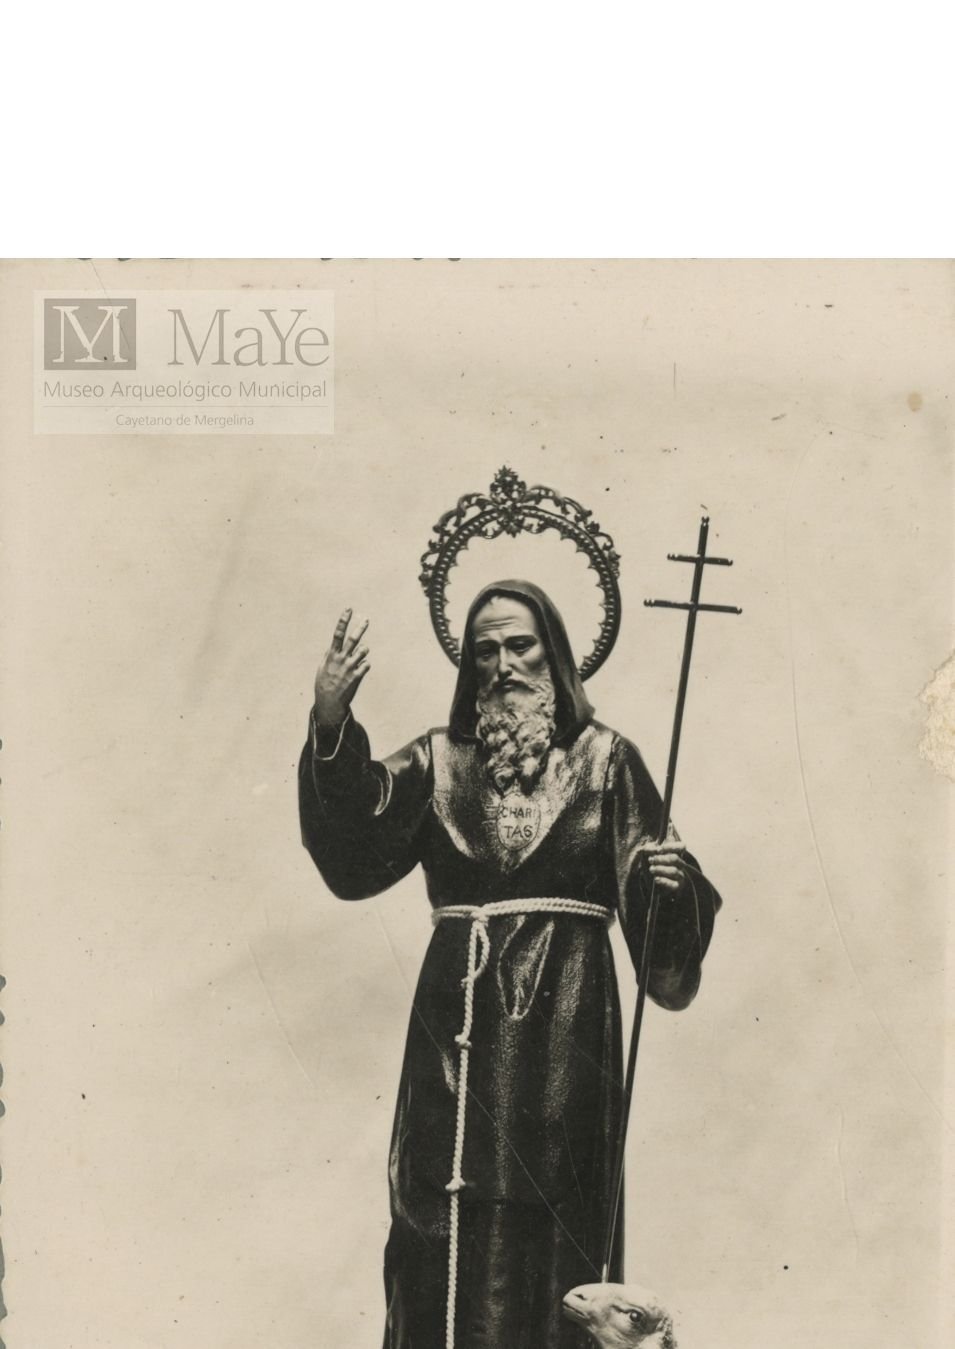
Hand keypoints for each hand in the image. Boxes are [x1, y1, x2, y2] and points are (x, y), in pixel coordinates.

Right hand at [314, 609, 370, 727]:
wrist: (329, 702)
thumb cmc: (324, 683)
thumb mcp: (323, 667)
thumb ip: (329, 655)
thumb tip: (334, 645)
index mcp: (332, 655)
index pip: (337, 634)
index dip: (343, 621)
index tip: (349, 609)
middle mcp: (341, 659)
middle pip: (353, 640)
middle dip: (360, 628)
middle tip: (366, 619)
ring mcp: (349, 668)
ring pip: (364, 651)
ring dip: (363, 651)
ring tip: (359, 655)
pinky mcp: (357, 677)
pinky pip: (367, 665)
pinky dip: (364, 665)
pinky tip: (358, 670)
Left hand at [643, 842, 687, 896]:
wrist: (651, 883)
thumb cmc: (652, 864)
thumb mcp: (649, 854)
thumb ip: (650, 849)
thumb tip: (652, 849)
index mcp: (676, 853)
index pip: (681, 847)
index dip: (671, 847)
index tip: (658, 850)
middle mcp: (680, 864)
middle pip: (675, 858)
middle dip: (661, 859)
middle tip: (650, 860)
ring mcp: (680, 875)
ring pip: (674, 871)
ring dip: (660, 869)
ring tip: (651, 869)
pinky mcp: (677, 886)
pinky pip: (674, 884)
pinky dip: (664, 881)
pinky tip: (656, 879)